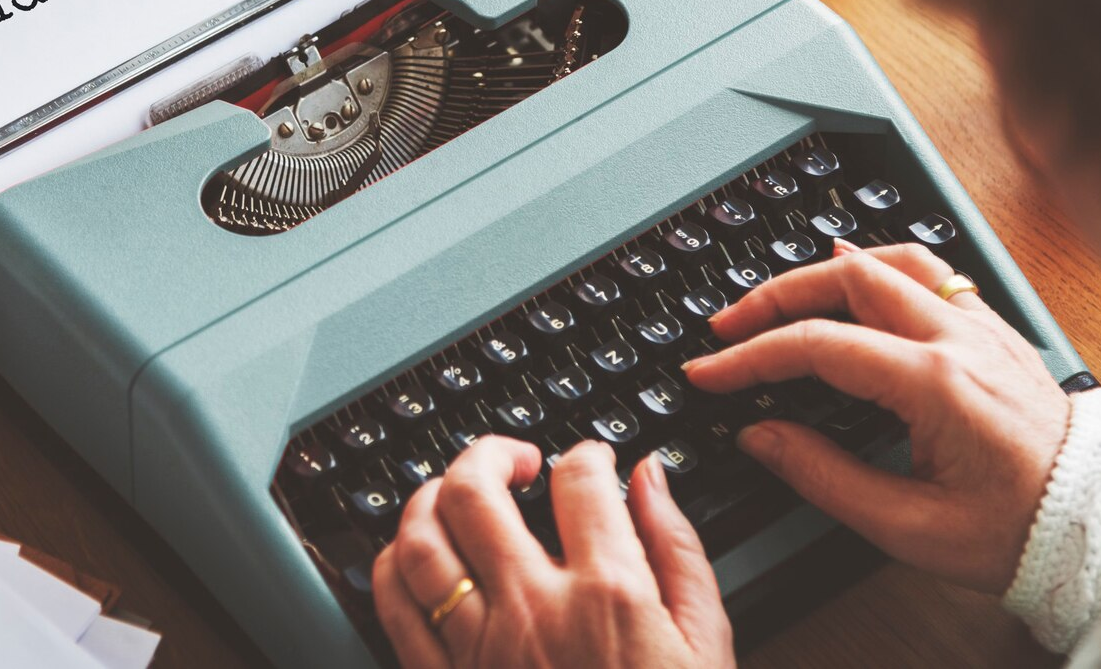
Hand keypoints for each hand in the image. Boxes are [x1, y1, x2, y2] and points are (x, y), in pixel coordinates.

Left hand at [372, 437, 733, 668]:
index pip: (578, 480)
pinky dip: (395, 562)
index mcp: (610, 595)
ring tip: (458, 493)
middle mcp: (534, 611)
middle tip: (515, 460)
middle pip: (473, 489)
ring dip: (432, 496)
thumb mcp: (705, 645)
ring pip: (420, 539)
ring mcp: (480, 650)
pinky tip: (420, 554)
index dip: (584, 453)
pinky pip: (394, 606)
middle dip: (490, 451)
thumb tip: (650, 479)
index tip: (590, 462)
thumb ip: (677, 549)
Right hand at [684, 241, 1071, 592]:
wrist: (1099, 527)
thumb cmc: (1017, 533)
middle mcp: (958, 339)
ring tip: (778, 297)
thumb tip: (760, 435)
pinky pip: (929, 271)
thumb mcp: (909, 526)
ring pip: (887, 259)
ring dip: (822, 270)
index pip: (817, 345)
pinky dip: (878, 265)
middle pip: (845, 277)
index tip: (708, 373)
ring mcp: (980, 327)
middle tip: (728, 327)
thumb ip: (823, 476)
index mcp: (935, 384)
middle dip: (773, 297)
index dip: (750, 357)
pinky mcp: (993, 331)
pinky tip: (853, 275)